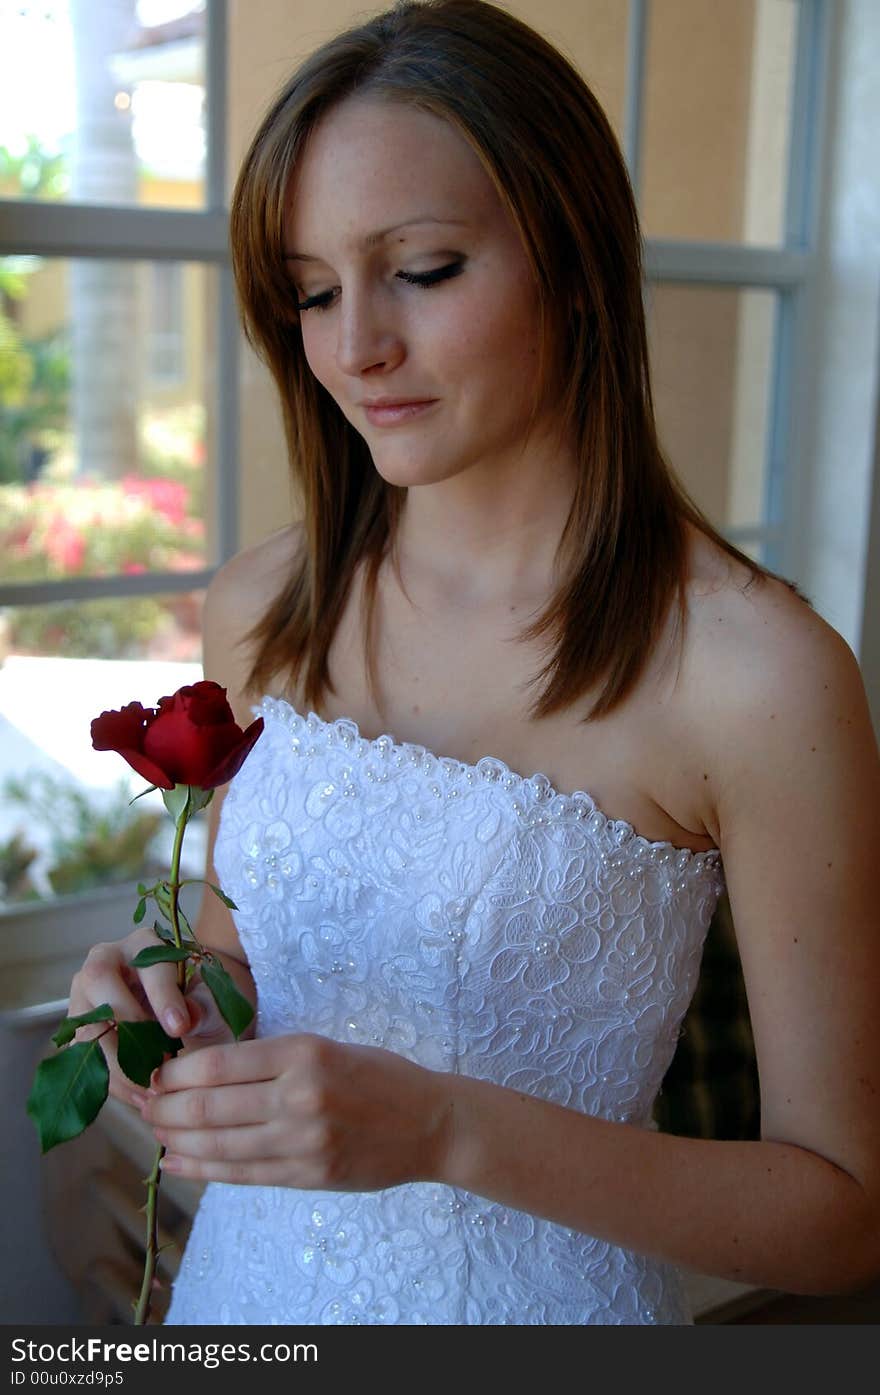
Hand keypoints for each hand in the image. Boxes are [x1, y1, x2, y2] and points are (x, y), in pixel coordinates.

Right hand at [66, 927, 235, 1107]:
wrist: (188, 1016)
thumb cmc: (202, 1000)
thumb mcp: (213, 999)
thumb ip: (205, 1004)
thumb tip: (188, 1017)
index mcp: (145, 944)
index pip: (148, 965)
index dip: (163, 996)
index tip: (179, 1028)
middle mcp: (106, 961)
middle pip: (98, 981)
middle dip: (127, 1024)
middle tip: (158, 1061)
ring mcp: (86, 995)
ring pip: (87, 1024)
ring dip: (118, 1063)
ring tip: (154, 1091)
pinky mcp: (80, 1030)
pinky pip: (87, 1057)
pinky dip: (115, 1082)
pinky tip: (143, 1100)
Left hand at [140, 1032, 453, 1189]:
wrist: (431, 1123)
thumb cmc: (378, 1077)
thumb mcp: (326, 1048)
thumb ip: (271, 1059)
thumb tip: (202, 1070)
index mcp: (303, 1052)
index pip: (218, 1063)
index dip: (176, 1072)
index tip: (156, 1072)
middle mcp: (300, 1095)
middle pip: (208, 1105)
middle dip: (165, 1107)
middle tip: (143, 1105)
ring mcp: (303, 1141)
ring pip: (219, 1143)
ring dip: (177, 1139)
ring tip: (155, 1133)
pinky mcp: (308, 1175)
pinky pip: (242, 1174)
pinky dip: (203, 1169)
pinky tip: (178, 1163)